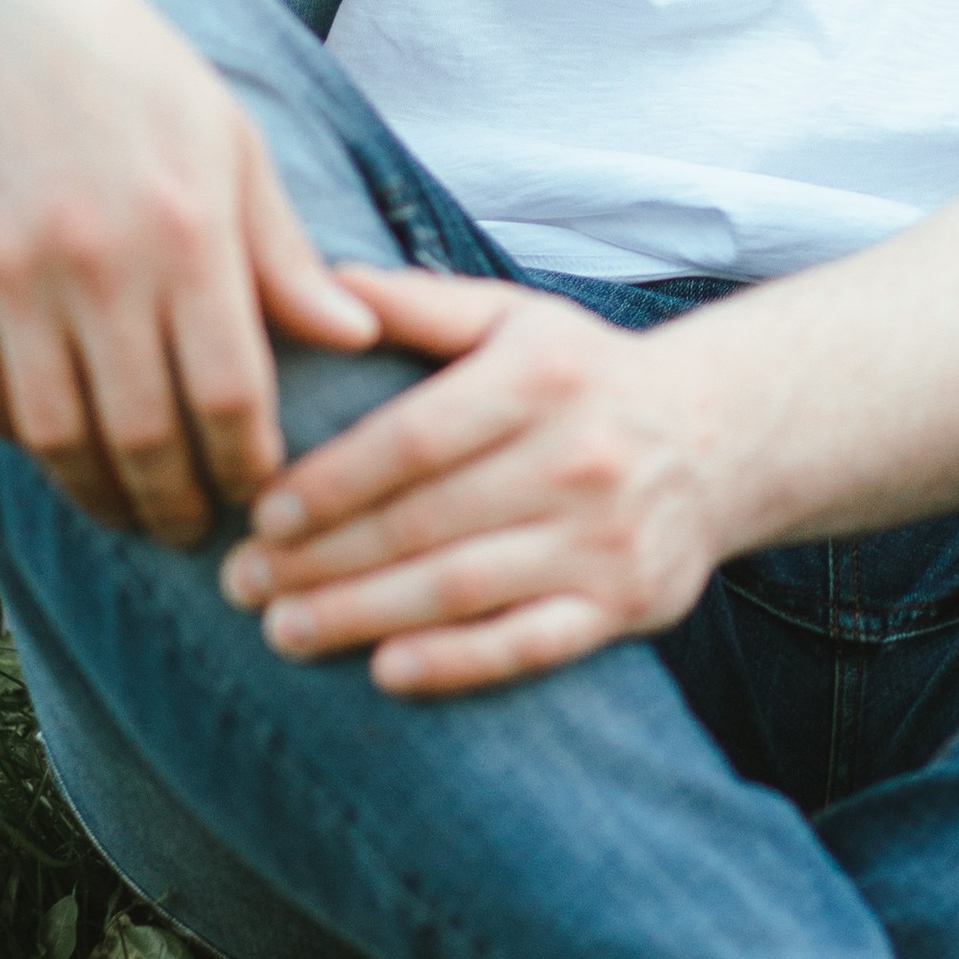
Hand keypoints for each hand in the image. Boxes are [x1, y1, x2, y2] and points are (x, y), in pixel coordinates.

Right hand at [0, 0, 379, 543]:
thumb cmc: (132, 74)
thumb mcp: (230, 143)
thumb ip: (284, 253)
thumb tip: (356, 336)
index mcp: (187, 227)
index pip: (230, 391)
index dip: (249, 463)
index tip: (264, 492)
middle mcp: (96, 260)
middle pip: (141, 434)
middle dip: (176, 502)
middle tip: (195, 532)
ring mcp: (9, 272)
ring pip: (55, 434)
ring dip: (96, 494)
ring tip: (130, 512)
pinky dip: (24, 440)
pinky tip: (61, 451)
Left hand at [218, 271, 724, 694]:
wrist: (716, 438)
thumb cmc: (582, 378)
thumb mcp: (514, 320)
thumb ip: (419, 306)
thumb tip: (321, 285)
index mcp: (543, 376)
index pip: (414, 438)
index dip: (330, 483)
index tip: (259, 514)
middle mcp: (581, 454)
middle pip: (425, 520)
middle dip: (321, 559)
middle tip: (241, 585)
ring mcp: (609, 536)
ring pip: (462, 587)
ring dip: (361, 615)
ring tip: (283, 630)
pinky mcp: (629, 603)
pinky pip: (529, 644)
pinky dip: (456, 663)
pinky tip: (385, 672)